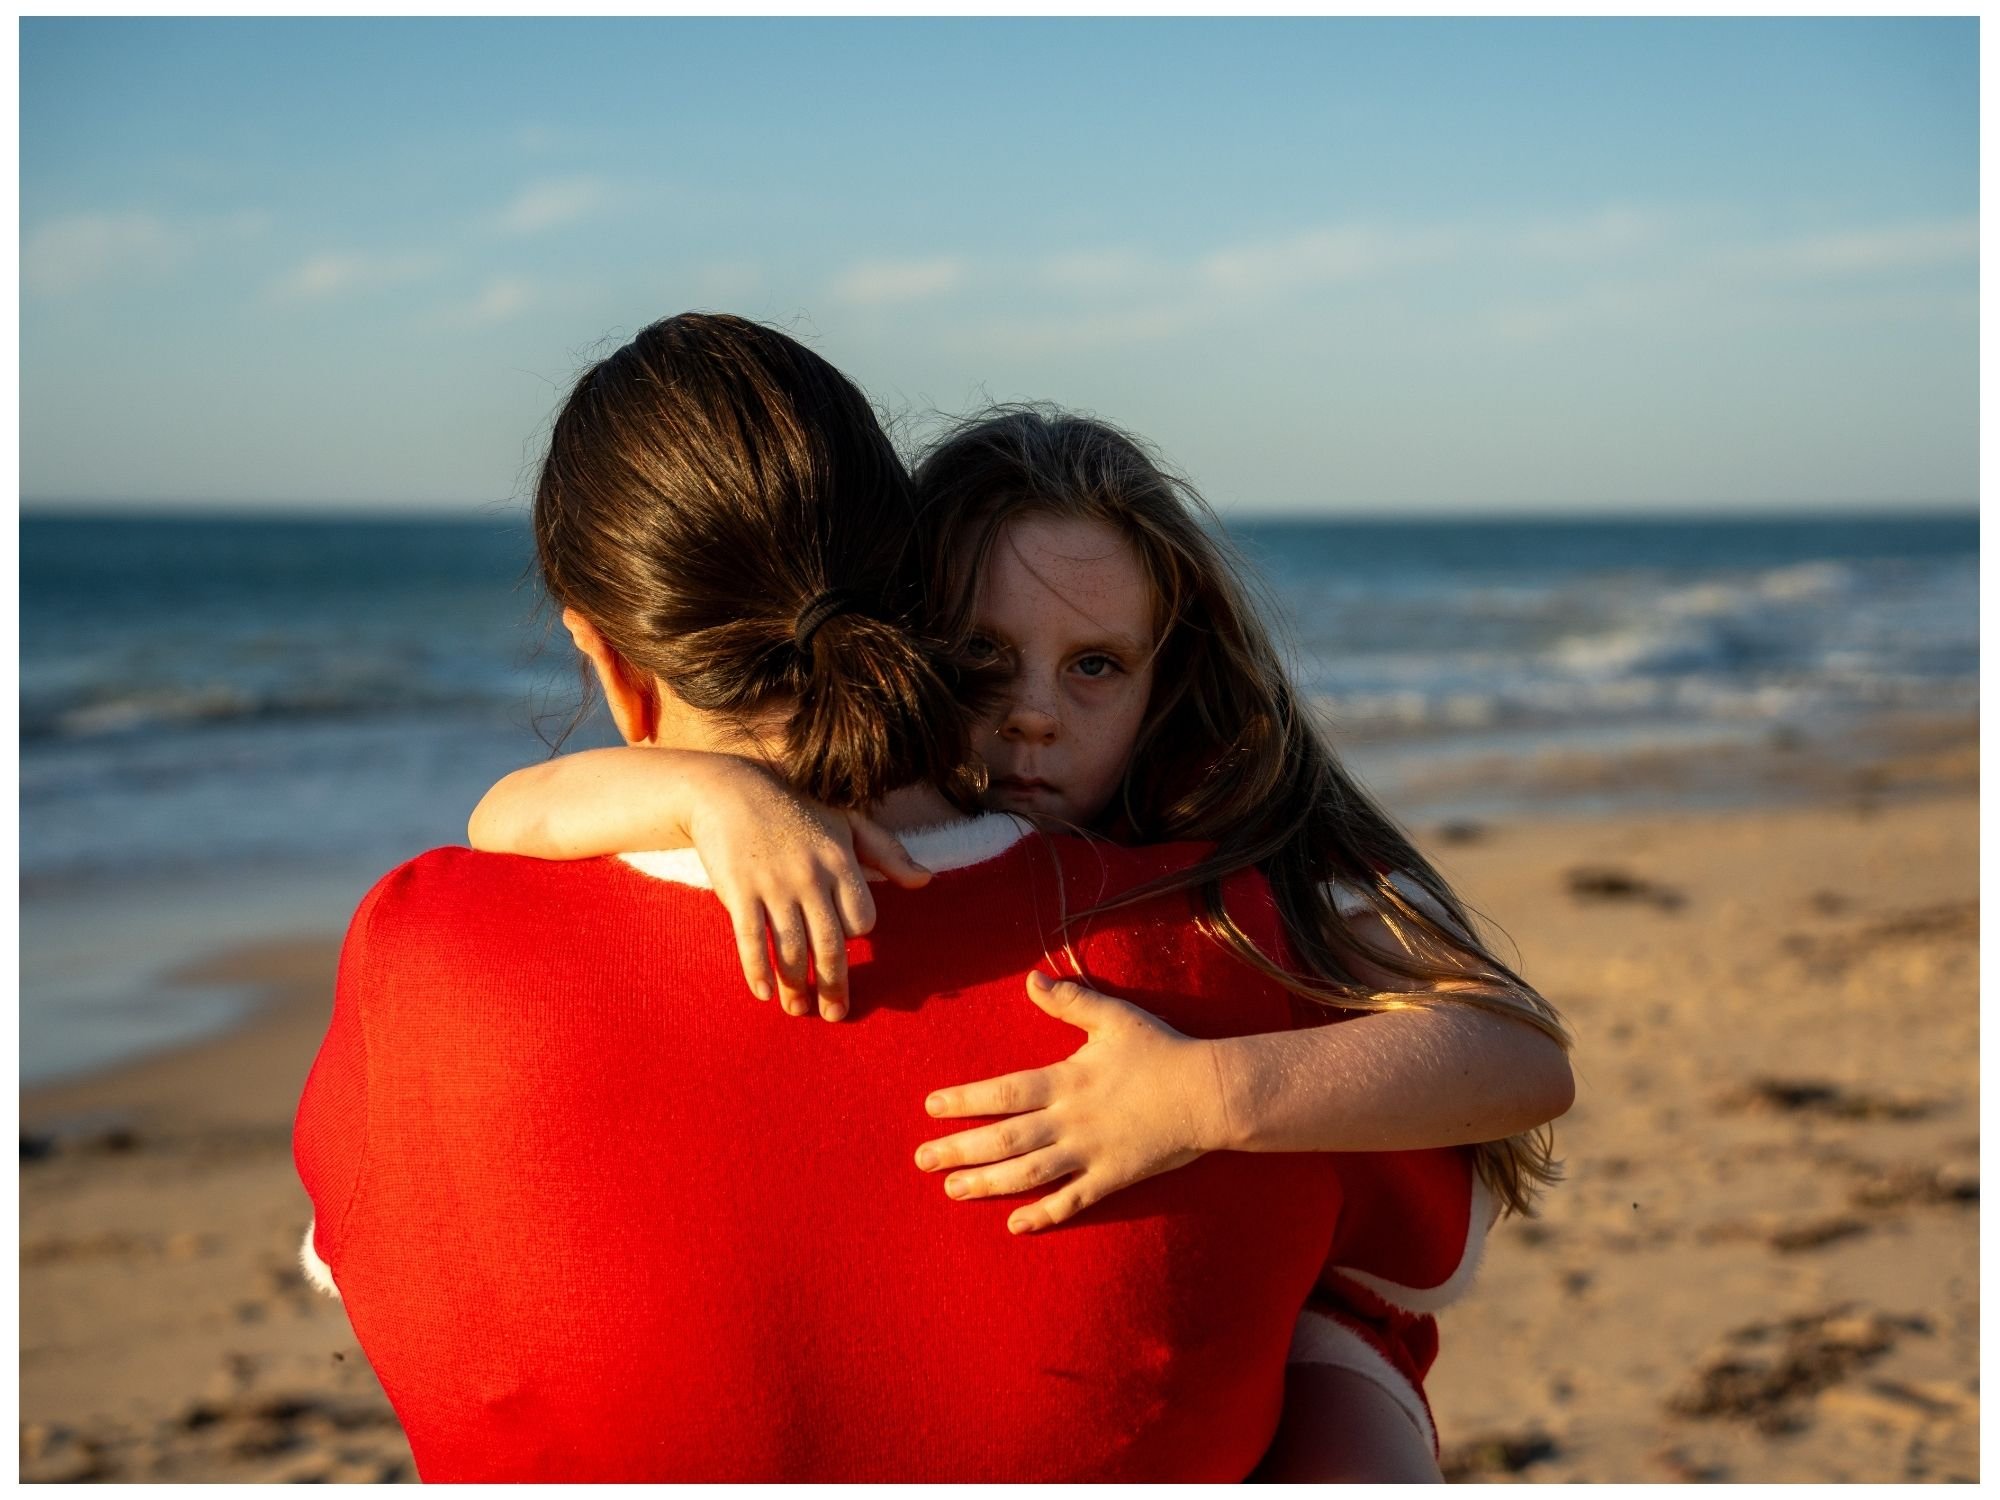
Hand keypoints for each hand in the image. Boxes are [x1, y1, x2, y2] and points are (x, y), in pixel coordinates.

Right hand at [685, 758, 930, 1021]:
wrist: (730, 791)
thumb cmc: (795, 810)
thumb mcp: (847, 823)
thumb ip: (889, 852)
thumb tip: (926, 881)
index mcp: (841, 861)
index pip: (862, 919)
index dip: (854, 935)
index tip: (841, 943)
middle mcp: (811, 876)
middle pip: (830, 945)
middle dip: (834, 985)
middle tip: (836, 1014)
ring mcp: (774, 885)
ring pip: (791, 949)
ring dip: (796, 986)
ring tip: (798, 1009)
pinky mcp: (739, 891)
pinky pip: (752, 940)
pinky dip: (758, 971)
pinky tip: (764, 993)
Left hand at [914, 971, 1230, 1233]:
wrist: (1211, 1095)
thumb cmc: (1162, 1051)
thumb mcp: (1114, 1018)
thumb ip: (1069, 1001)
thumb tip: (1031, 979)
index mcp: (1067, 1080)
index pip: (1003, 1093)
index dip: (964, 1101)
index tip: (931, 1108)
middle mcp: (1071, 1121)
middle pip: (1005, 1139)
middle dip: (960, 1150)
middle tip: (922, 1159)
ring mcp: (1091, 1154)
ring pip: (1029, 1174)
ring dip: (987, 1183)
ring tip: (952, 1190)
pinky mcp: (1113, 1178)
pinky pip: (1072, 1202)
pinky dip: (1043, 1215)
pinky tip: (1015, 1224)